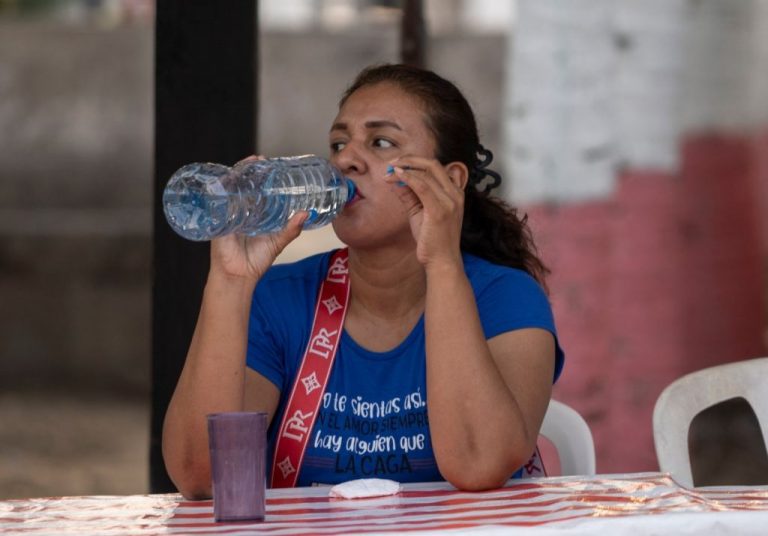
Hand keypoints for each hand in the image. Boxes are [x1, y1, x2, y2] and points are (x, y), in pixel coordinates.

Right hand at [209, 155, 306, 282]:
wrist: (239, 276)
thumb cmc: (256, 261)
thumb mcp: (278, 242)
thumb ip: (291, 229)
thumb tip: (306, 214)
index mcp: (255, 214)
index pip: (257, 189)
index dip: (262, 176)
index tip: (270, 164)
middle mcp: (241, 211)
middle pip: (243, 185)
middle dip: (249, 170)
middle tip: (260, 160)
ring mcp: (228, 213)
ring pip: (231, 188)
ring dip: (237, 174)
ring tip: (248, 163)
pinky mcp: (218, 219)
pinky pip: (218, 201)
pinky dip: (222, 188)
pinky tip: (227, 178)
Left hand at [384, 156, 465, 269]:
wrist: (442, 262)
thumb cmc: (433, 240)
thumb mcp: (419, 212)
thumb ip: (409, 194)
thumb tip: (394, 179)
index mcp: (454, 192)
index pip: (435, 167)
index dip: (414, 161)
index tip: (396, 164)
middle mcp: (455, 194)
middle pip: (432, 164)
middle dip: (409, 159)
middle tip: (390, 163)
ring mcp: (449, 201)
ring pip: (426, 173)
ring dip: (404, 168)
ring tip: (388, 172)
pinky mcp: (440, 210)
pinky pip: (422, 186)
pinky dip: (407, 178)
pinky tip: (395, 177)